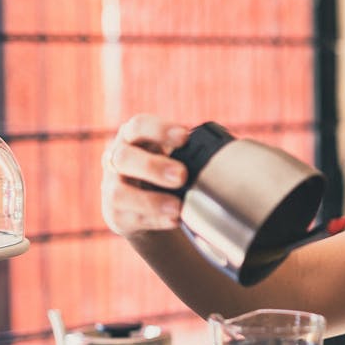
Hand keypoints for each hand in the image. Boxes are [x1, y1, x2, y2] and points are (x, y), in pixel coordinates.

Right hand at [101, 114, 189, 235]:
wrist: (146, 206)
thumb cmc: (165, 172)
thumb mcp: (174, 155)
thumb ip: (192, 153)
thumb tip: (232, 153)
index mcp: (134, 138)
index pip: (138, 125)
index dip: (159, 130)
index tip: (185, 137)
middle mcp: (117, 160)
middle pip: (125, 158)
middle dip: (153, 167)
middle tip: (182, 176)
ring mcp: (112, 188)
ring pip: (120, 193)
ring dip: (152, 200)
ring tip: (178, 206)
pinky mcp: (115, 214)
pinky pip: (129, 218)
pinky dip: (155, 219)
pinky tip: (174, 219)